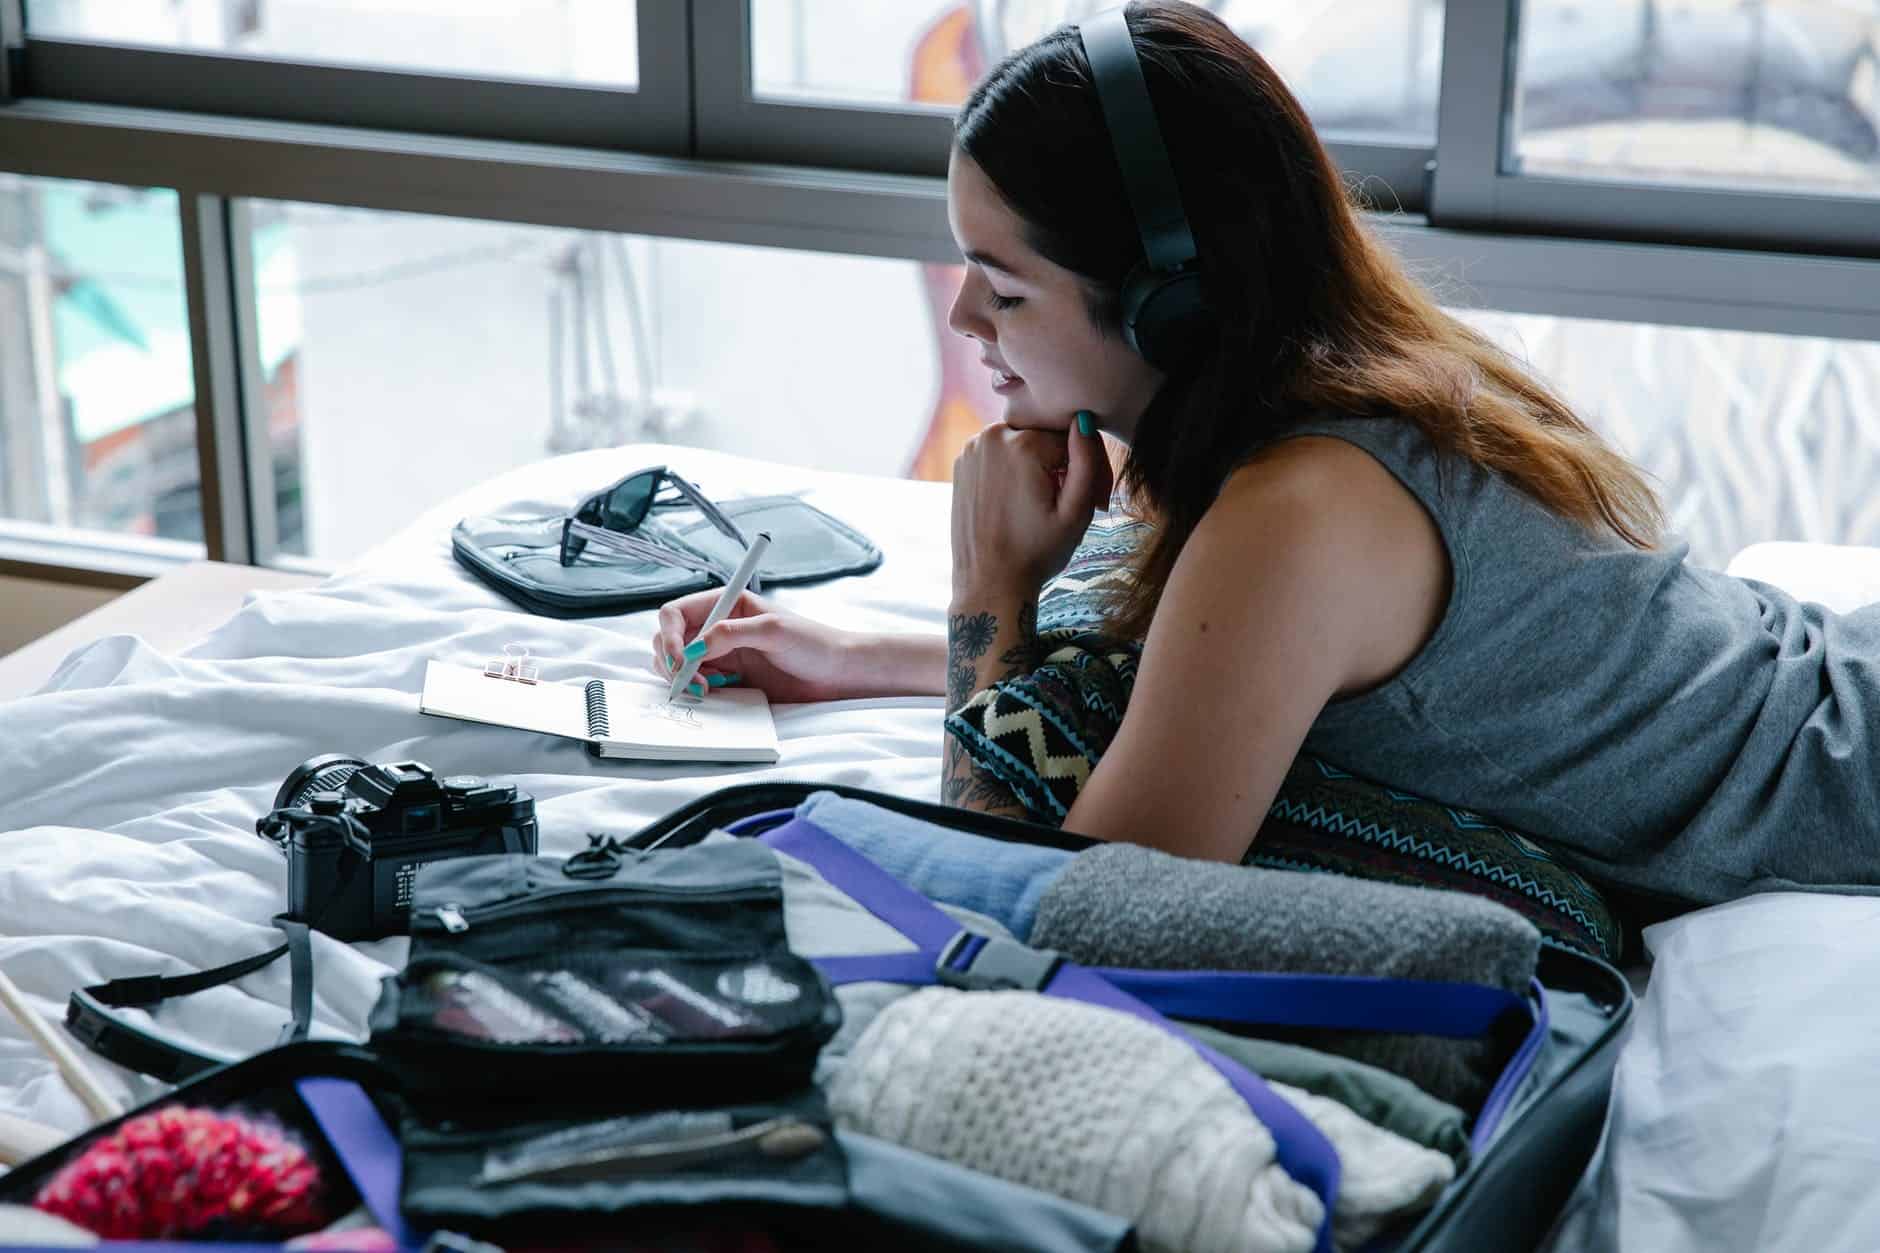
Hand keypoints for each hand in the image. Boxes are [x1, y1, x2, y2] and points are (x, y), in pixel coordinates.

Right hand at [650, 589, 872, 703]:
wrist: (839, 674)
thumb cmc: (814, 643)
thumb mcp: (773, 630)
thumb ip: (732, 634)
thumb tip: (695, 647)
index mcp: (725, 605)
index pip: (675, 614)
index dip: (669, 636)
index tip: (682, 659)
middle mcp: (718, 628)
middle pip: (669, 640)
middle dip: (671, 660)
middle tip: (689, 682)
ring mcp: (722, 656)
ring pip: (679, 665)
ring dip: (681, 678)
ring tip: (704, 690)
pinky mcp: (730, 681)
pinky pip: (698, 685)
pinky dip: (694, 692)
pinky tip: (712, 697)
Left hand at [951, 413, 1113, 599]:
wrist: (989, 583)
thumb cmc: (1036, 553)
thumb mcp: (1076, 512)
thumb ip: (1087, 461)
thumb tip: (1083, 419)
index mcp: (1022, 444)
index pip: (1073, 437)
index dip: (1091, 468)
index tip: (1099, 502)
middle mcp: (992, 436)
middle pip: (1047, 438)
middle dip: (1065, 466)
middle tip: (1077, 507)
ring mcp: (973, 448)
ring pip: (1025, 444)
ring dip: (1041, 467)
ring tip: (1048, 506)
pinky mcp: (963, 462)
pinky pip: (1002, 453)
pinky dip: (1016, 470)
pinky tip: (1023, 502)